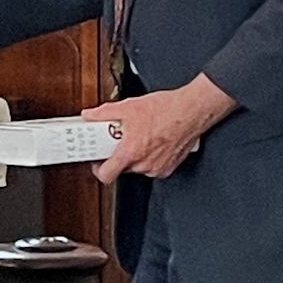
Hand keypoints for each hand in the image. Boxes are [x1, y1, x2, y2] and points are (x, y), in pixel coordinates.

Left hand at [85, 75, 235, 181]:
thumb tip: (90, 115)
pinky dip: (149, 157)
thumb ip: (104, 113)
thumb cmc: (167, 109)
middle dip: (118, 155)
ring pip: (137, 167)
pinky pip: (152, 166)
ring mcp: (158, 167)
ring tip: (139, 137)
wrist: (193, 110)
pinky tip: (153, 141)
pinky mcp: (169, 167)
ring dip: (135, 155)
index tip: (96, 160)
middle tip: (119, 140)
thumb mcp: (129, 107)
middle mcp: (144, 164)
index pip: (106, 175)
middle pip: (121, 168)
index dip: (98, 169)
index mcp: (131, 152)